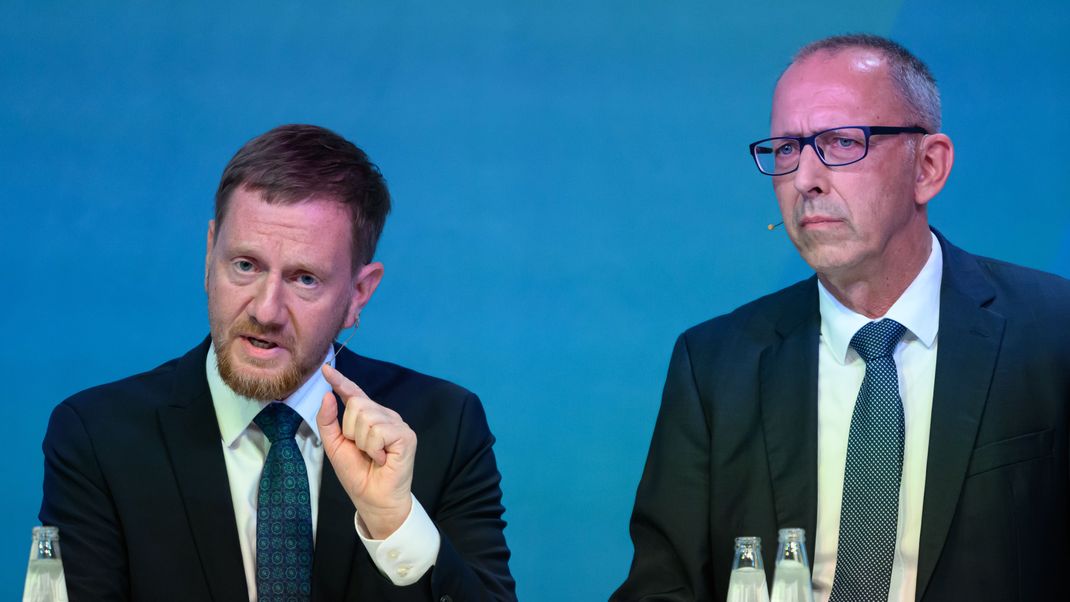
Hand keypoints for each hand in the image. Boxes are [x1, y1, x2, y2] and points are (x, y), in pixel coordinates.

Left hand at [317, 363, 415, 538]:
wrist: (372, 499)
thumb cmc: (357, 475)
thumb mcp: (335, 446)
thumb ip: (328, 422)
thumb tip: (328, 396)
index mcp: (368, 417)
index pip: (353, 394)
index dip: (340, 380)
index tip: (326, 369)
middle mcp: (385, 416)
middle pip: (357, 404)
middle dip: (351, 431)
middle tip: (362, 450)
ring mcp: (397, 424)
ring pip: (367, 417)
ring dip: (363, 442)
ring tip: (373, 456)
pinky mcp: (406, 436)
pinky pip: (379, 431)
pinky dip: (374, 448)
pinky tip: (382, 458)